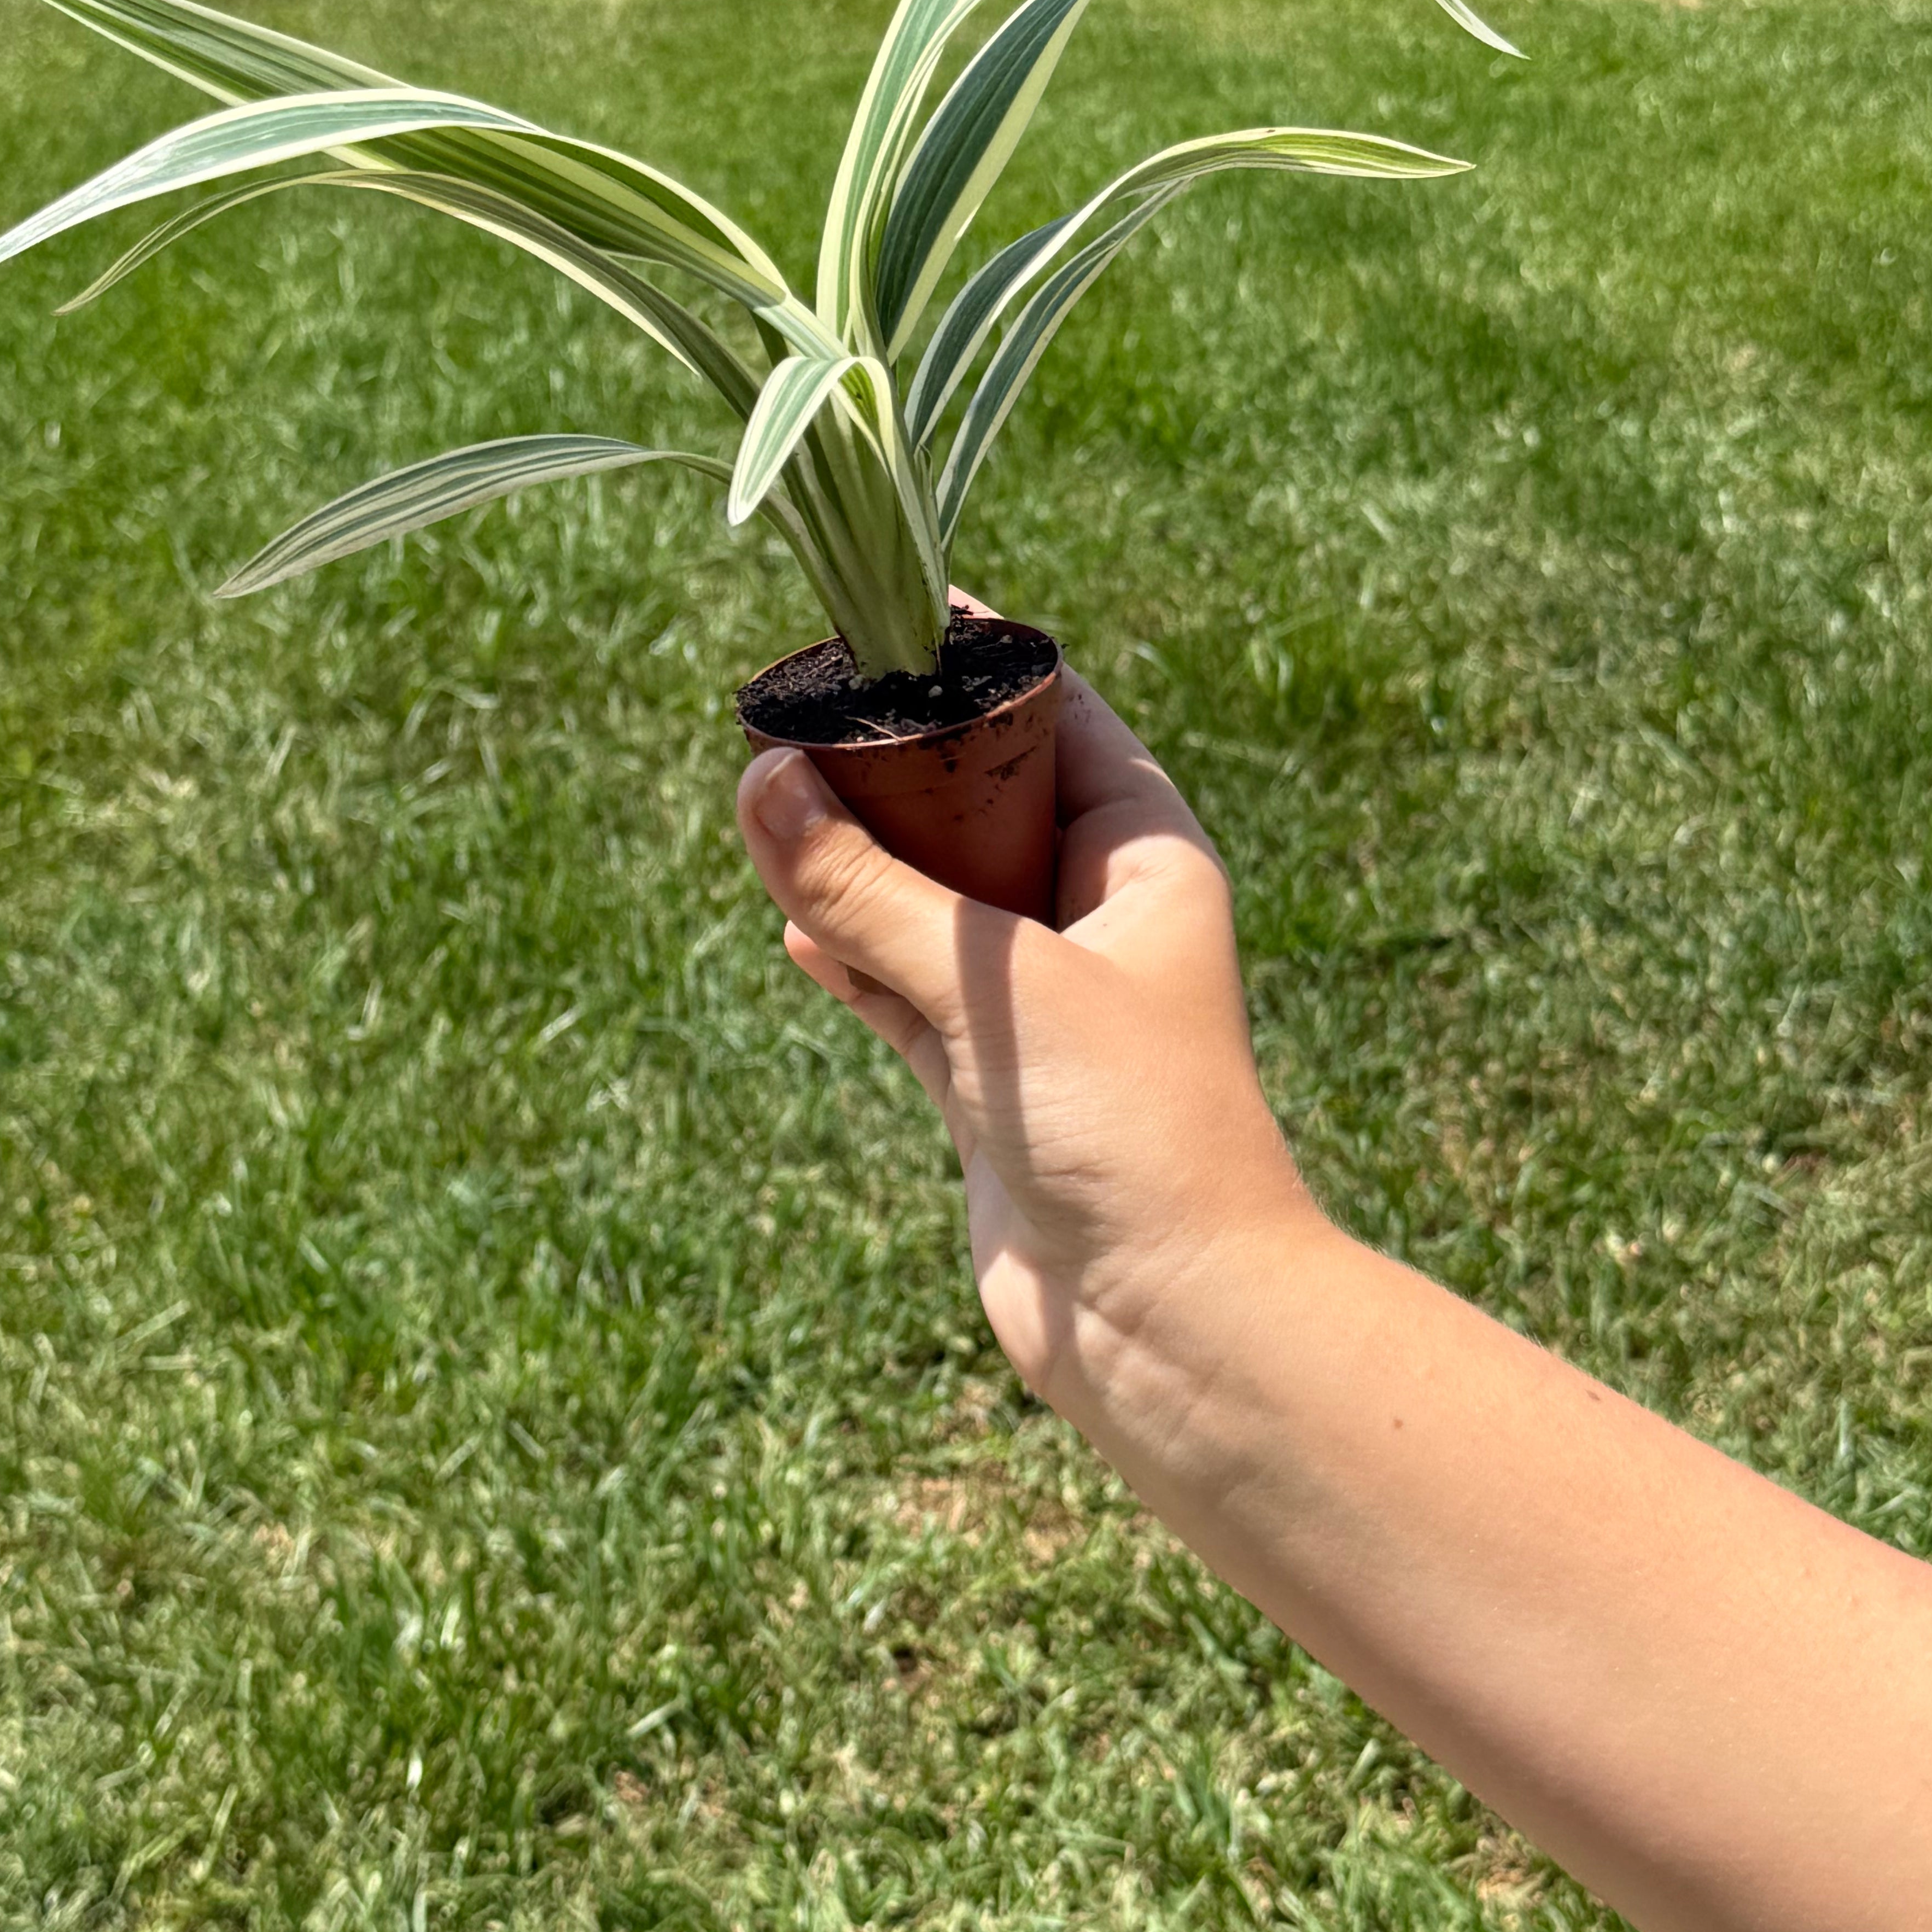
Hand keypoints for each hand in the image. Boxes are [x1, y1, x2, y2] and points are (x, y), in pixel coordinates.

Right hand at [736, 670, 1330, 1484]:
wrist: (1168, 1318)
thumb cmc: (1129, 1130)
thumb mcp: (993, 984)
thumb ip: (872, 887)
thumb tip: (762, 782)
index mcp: (1143, 861)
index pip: (1059, 718)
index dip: (978, 666)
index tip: (890, 613)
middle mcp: (1096, 922)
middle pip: (980, 805)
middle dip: (892, 769)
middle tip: (795, 715)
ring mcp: (1040, 1006)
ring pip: (927, 900)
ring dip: (853, 862)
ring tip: (764, 806)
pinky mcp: (989, 1085)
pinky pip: (903, 992)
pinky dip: (851, 957)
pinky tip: (791, 921)